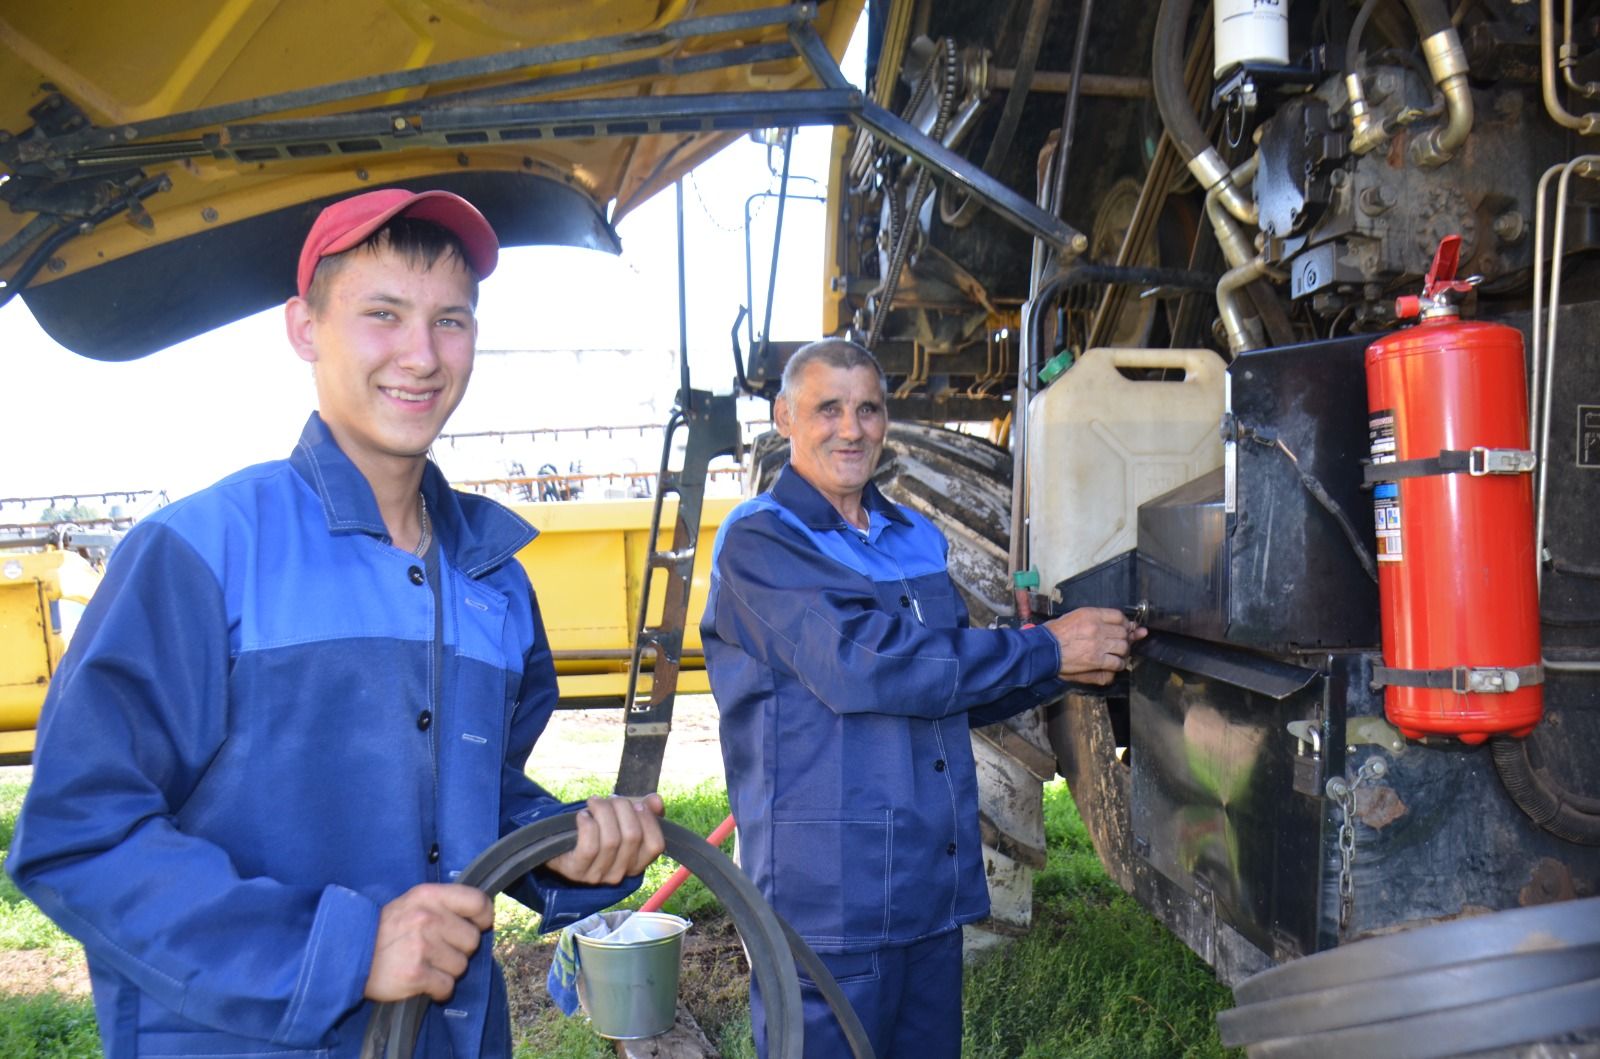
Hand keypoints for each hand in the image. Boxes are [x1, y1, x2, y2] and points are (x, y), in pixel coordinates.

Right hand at [365, 883, 493, 1002]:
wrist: (347, 954)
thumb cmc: (384, 930)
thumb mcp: (411, 903)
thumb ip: (443, 905)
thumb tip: (479, 916)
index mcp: (429, 896)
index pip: (477, 901)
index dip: (483, 916)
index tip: (477, 925)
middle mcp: (429, 918)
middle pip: (472, 940)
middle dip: (460, 950)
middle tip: (438, 951)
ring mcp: (422, 946)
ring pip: (461, 966)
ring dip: (447, 971)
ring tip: (425, 965)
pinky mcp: (415, 974)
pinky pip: (446, 987)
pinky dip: (437, 990)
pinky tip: (422, 982)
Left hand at [545, 794, 666, 885]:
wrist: (556, 845)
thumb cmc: (594, 831)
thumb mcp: (620, 820)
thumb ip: (643, 810)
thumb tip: (656, 801)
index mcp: (635, 863)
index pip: (655, 845)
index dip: (649, 820)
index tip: (636, 804)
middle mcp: (619, 873)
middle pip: (632, 836)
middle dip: (622, 808)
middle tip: (610, 798)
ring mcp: (597, 875)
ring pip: (611, 839)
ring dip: (603, 811)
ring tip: (594, 802)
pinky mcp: (576, 870)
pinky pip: (590, 846)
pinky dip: (588, 824)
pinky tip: (583, 815)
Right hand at [1041, 607, 1147, 684]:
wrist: (1044, 649)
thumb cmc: (1055, 633)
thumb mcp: (1074, 617)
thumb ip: (1096, 619)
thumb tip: (1115, 623)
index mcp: (1091, 615)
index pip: (1119, 616)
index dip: (1124, 623)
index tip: (1125, 629)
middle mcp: (1097, 628)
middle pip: (1123, 632)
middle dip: (1125, 638)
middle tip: (1119, 643)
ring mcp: (1098, 645)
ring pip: (1124, 648)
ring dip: (1123, 652)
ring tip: (1116, 654)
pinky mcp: (1096, 661)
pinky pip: (1117, 663)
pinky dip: (1118, 665)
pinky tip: (1113, 665)